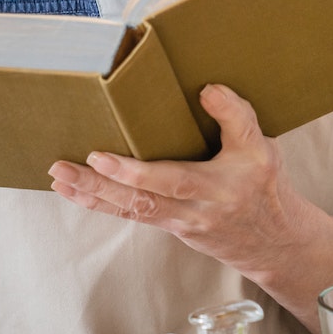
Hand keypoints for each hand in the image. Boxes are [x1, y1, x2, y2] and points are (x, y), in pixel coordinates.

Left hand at [47, 83, 309, 279]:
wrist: (274, 244)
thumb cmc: (266, 187)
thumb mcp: (262, 148)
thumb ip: (236, 116)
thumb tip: (206, 89)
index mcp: (220, 186)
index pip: (175, 180)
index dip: (137, 173)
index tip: (101, 157)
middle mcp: (196, 209)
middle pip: (141, 199)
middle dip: (99, 185)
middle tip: (64, 167)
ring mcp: (180, 222)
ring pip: (131, 210)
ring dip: (92, 194)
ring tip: (58, 175)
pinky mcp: (170, 227)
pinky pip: (132, 215)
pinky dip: (100, 203)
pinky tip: (74, 191)